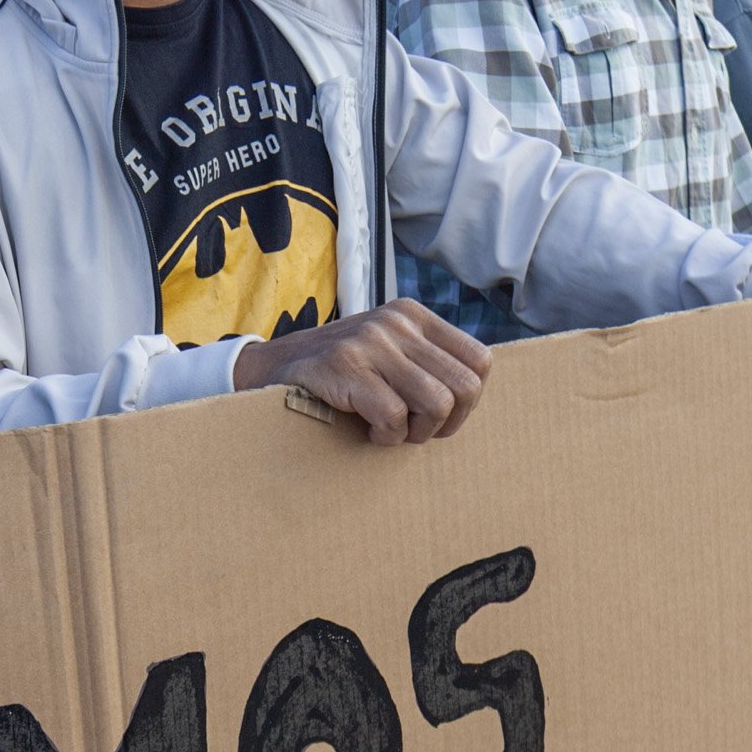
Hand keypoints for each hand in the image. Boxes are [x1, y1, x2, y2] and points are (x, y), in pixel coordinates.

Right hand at [231, 298, 491, 445]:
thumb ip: (426, 360)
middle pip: (465, 387)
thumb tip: (473, 392)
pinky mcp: (345, 366)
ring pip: (436, 403)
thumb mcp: (388, 351)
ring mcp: (370, 341)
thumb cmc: (339, 372)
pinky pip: (394, 416)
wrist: (271, 369)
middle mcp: (397, 322)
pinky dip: (385, 436)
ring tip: (391, 430)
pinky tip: (367, 431)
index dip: (468, 401)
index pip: (480, 362)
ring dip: (416, 432)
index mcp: (413, 315)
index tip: (437, 415)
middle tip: (414, 429)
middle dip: (445, 423)